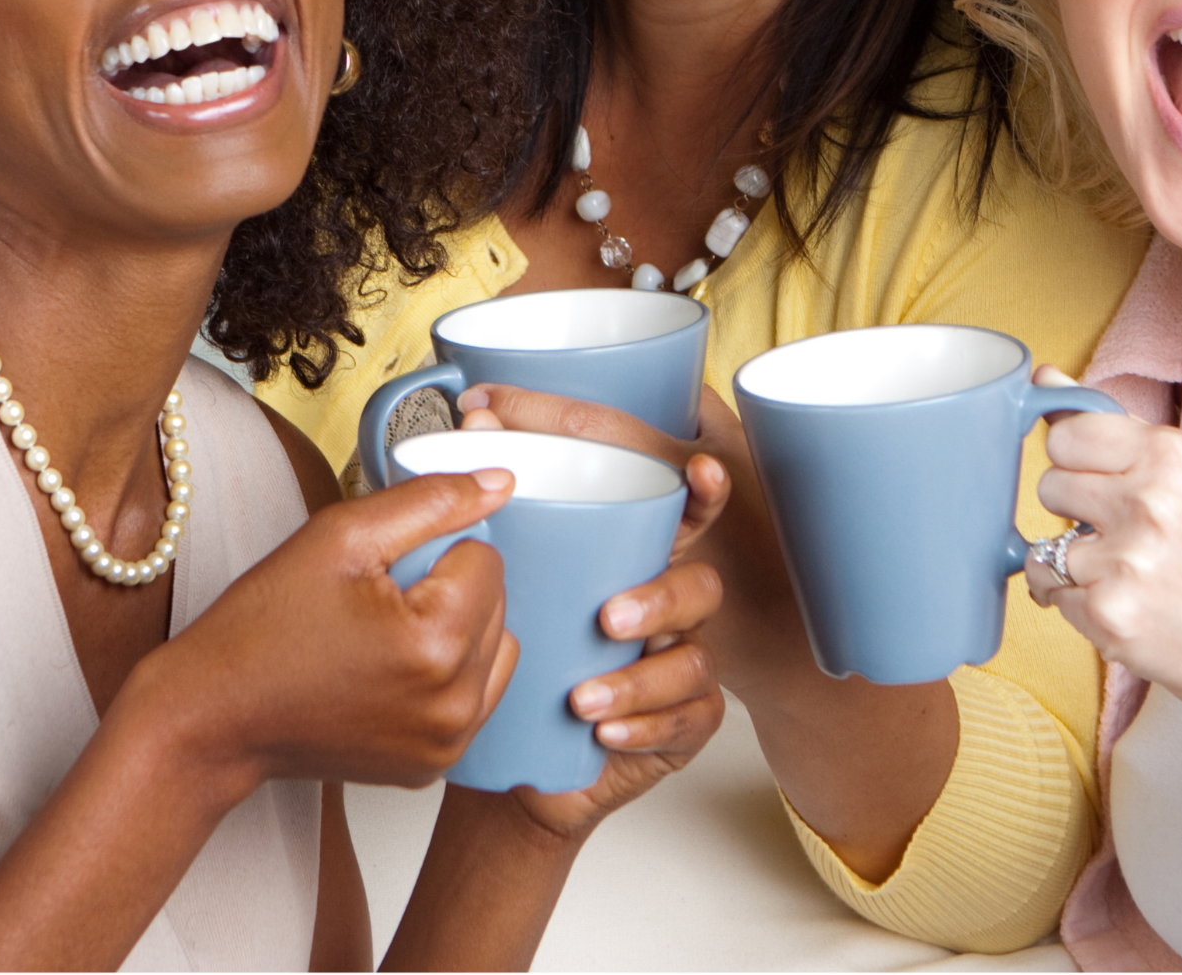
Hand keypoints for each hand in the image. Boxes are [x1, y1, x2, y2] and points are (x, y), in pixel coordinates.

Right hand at [155, 470, 519, 796]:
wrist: (214, 717)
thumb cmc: (264, 626)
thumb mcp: (343, 536)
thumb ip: (433, 500)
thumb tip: (501, 482)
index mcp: (437, 643)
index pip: (487, 557)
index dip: (433, 548)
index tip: (382, 571)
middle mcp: (455, 704)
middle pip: (495, 603)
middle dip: (447, 588)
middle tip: (376, 602)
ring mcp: (447, 743)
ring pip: (494, 646)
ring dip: (457, 629)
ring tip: (386, 634)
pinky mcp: (435, 766)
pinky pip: (476, 693)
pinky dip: (448, 672)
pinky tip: (392, 669)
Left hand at [456, 383, 727, 835]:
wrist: (521, 761)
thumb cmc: (524, 658)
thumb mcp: (514, 583)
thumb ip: (505, 506)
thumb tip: (477, 420)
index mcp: (636, 565)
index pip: (685, 518)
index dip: (704, 491)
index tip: (701, 470)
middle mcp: (669, 610)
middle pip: (700, 587)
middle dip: (660, 598)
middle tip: (607, 618)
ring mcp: (681, 666)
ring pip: (695, 659)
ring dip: (640, 678)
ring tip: (585, 696)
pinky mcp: (684, 723)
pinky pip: (689, 719)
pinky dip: (645, 725)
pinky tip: (606, 731)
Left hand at [1025, 366, 1181, 788]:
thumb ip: (1115, 427)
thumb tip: (1043, 377)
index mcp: (1173, 455)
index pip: (1067, 433)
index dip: (1077, 461)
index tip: (1101, 481)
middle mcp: (1150, 501)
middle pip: (1049, 484)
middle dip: (1073, 511)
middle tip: (1120, 534)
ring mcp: (1127, 560)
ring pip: (1042, 544)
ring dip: (1071, 563)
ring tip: (1124, 575)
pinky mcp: (1108, 613)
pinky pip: (1048, 590)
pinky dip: (1072, 602)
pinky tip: (1120, 606)